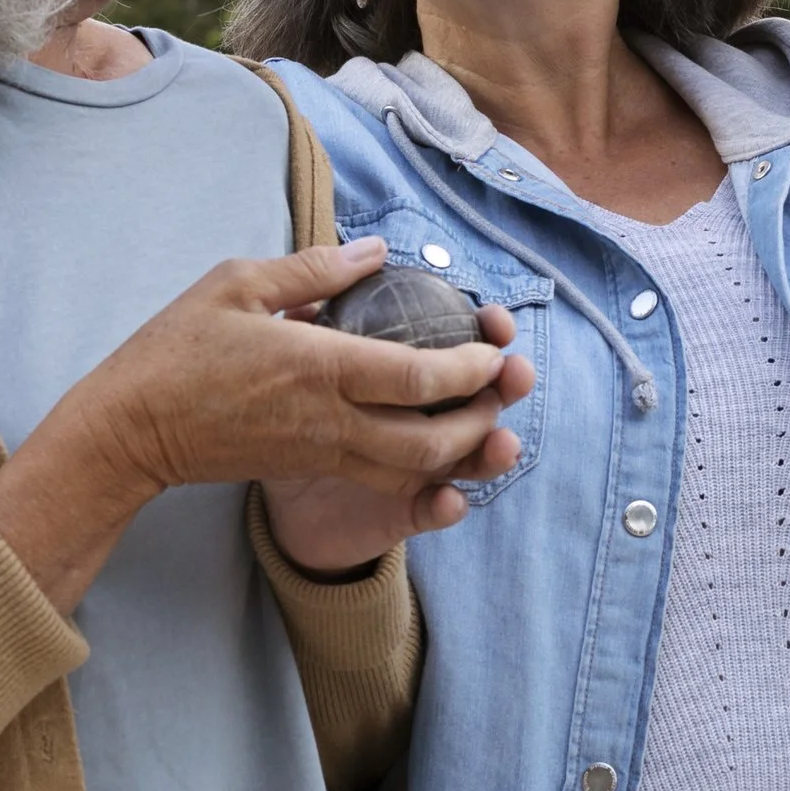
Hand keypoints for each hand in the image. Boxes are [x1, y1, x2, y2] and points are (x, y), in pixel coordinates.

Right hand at [0, 239, 523, 609]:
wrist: (130, 430)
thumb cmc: (177, 349)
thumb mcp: (237, 283)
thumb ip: (312, 269)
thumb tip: (375, 252)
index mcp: (319, 367)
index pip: (419, 378)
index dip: (472, 368)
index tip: (495, 348)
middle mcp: (330, 420)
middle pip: (432, 440)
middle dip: (481, 418)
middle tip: (503, 388)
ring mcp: (320, 452)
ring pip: (412, 469)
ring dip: (459, 450)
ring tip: (482, 416)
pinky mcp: (308, 468)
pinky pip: (381, 477)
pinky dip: (420, 464)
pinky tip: (434, 438)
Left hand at [263, 303, 537, 578]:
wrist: (271, 482)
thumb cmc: (290, 406)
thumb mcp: (297, 355)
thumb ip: (317, 315)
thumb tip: (336, 277)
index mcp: (410, 378)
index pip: (463, 351)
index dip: (488, 335)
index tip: (497, 321)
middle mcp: (427, 422)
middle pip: (483, 403)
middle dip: (509, 387)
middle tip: (518, 372)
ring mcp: (419, 470)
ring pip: (470, 461)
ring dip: (491, 453)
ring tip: (504, 444)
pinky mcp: (397, 513)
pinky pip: (427, 510)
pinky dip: (444, 507)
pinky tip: (450, 501)